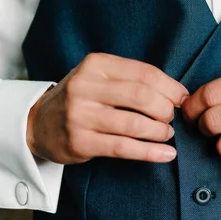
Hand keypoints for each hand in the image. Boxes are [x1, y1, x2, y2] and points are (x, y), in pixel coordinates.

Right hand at [27, 53, 187, 164]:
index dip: (171, 87)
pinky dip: (151, 152)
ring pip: (135, 124)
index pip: (145, 73)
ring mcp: (80, 115)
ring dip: (160, 132)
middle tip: (172, 119)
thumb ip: (134, 80)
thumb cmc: (84, 98)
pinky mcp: (80, 142)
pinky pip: (124, 148)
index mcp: (96, 65)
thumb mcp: (102, 77)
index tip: (182, 99)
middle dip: (166, 110)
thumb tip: (178, 93)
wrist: (38, 123)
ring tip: (167, 134)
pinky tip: (167, 154)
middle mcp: (85, 87)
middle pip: (142, 97)